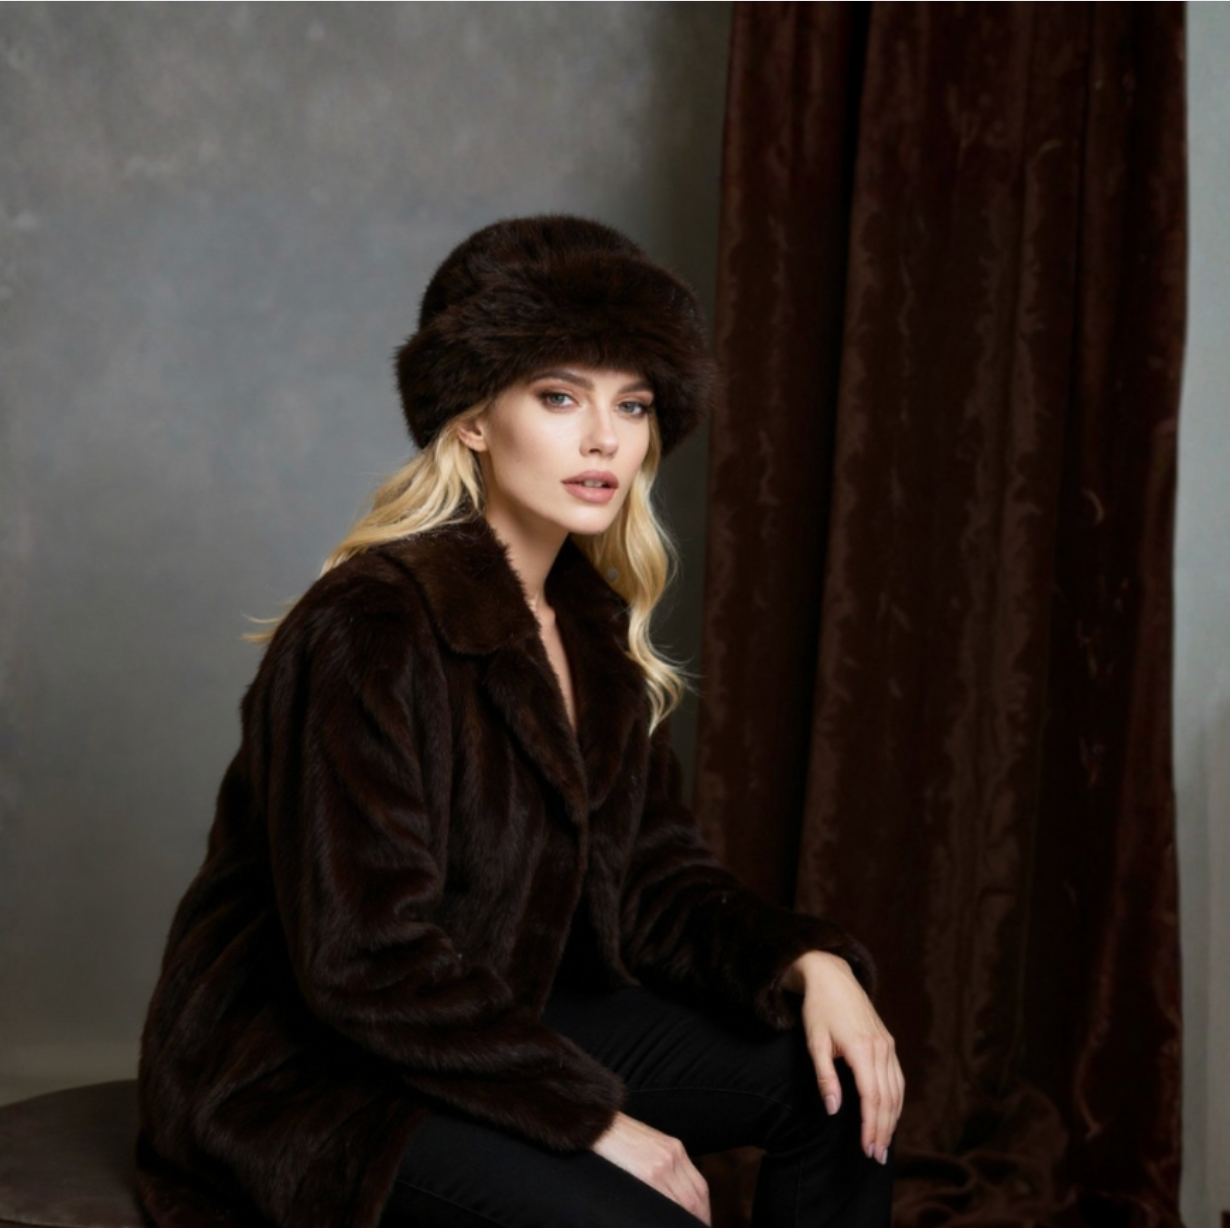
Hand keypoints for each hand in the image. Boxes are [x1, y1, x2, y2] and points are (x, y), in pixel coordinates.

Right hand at [590, 1110, 710, 1223]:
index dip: (702, 1210)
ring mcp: (662, 1165)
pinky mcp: (649, 1173)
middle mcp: (672, 1156)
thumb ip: (662, 1166)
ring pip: (685, 1203)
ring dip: (685, 1220)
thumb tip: (670, 1195)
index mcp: (674, 1148)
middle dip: (698, 1218)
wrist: (598, 1124)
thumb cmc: (617, 1137)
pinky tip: (665, 1222)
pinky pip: (668, 1203)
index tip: (698, 1222)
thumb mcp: (647, 1147)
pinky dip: (670, 1216)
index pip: (699, 1188)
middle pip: (696, 1198)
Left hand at [786, 951, 903, 1164]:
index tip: (867, 1148)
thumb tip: (834, 1110)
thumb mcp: (815, 1042)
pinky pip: (898, 1077)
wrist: (831, 977)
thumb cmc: (818, 1009)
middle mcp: (880, 1048)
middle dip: (883, 1129)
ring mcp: (887, 1044)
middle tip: (876, 1156)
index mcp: (862, 1048)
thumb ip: (825, 1077)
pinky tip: (891, 1115)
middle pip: (887, 1098)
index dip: (871, 1125)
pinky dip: (896, 1100)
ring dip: (892, 1119)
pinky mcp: (888, 1042)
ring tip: (884, 1143)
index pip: (871, 1097)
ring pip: (897, 1090)